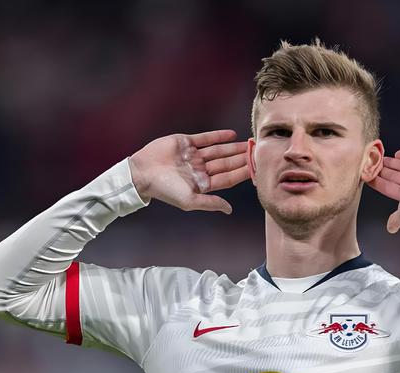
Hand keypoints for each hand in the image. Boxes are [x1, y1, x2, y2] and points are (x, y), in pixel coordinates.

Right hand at [128, 130, 248, 213]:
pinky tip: (232, 135)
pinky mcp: (186, 142)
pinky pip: (205, 138)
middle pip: (226, 163)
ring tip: (249, 143)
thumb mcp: (189, 200)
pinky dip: (218, 136)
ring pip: (218, 151)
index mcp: (202, 184)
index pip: (228, 178)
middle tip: (257, 152)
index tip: (256, 167)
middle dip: (241, 158)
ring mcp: (193, 156)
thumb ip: (211, 203)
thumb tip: (229, 210)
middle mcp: (200, 169)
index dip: (242, 172)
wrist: (142, 172)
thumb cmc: (165, 190)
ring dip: (233, 147)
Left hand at [368, 146, 399, 232]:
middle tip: (374, 166)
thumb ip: (397, 219)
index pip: (388, 187)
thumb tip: (391, 229)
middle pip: (395, 175)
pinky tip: (398, 154)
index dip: (378, 183)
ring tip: (383, 159)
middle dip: (385, 172)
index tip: (368, 178)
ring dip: (393, 163)